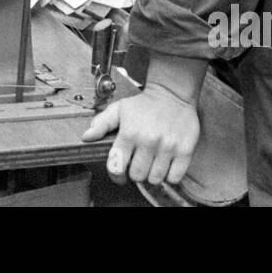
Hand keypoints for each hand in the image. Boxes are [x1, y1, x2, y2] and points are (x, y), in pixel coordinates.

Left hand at [81, 86, 199, 186]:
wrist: (172, 94)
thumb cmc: (144, 104)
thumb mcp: (119, 109)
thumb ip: (101, 123)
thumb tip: (86, 136)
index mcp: (129, 132)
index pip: (117, 167)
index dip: (116, 174)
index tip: (120, 173)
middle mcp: (148, 141)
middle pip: (137, 176)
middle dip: (135, 172)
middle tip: (139, 162)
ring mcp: (168, 146)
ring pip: (155, 178)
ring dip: (152, 174)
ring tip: (152, 162)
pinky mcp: (185, 150)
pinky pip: (175, 177)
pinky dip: (170, 175)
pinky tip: (166, 164)